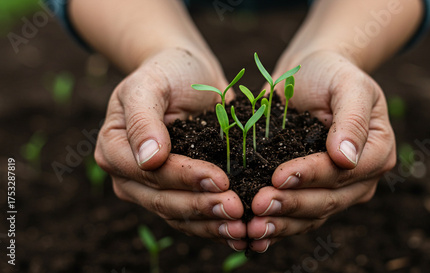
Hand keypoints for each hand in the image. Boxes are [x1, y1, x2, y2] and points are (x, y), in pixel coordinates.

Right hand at [95, 48, 246, 249]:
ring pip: (178, 216)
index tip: (219, 179)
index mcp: (114, 148)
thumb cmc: (167, 72)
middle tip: (237, 209)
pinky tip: (239, 232)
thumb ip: (143, 118)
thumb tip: (149, 158)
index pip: (148, 172)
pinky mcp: (178, 191)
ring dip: (210, 224)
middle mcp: (129, 175)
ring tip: (242, 228)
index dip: (184, 178)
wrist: (188, 72)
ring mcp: (152, 187)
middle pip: (162, 200)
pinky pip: (192, 216)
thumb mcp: (151, 83)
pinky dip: (214, 225)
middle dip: (201, 207)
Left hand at [247, 50, 395, 251]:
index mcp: (377, 151)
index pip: (344, 172)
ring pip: (311, 216)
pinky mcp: (310, 192)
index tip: (278, 176)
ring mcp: (336, 189)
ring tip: (253, 226)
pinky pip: (296, 217)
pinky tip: (254, 236)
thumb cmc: (331, 74)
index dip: (311, 176)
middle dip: (292, 204)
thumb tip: (347, 157)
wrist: (311, 75)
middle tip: (258, 204)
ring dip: (282, 223)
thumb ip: (352, 118)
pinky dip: (277, 227)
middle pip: (328, 200)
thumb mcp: (348, 84)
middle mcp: (359, 177)